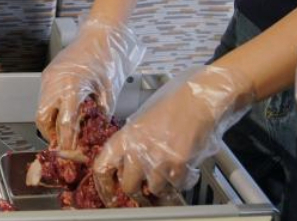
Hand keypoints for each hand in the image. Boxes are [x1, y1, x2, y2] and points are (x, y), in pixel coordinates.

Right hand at [36, 19, 143, 149]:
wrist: (101, 34)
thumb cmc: (108, 59)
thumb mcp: (109, 92)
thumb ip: (99, 116)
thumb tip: (93, 137)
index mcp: (72, 86)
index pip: (65, 123)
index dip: (67, 142)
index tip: (71, 153)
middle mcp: (54, 81)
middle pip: (43, 118)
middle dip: (51, 134)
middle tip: (63, 144)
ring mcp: (48, 77)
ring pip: (41, 108)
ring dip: (51, 122)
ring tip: (65, 130)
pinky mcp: (48, 74)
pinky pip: (45, 97)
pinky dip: (53, 108)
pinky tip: (65, 112)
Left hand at [94, 65, 252, 194]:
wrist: (195, 101)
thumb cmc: (170, 107)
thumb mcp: (139, 123)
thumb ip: (129, 145)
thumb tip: (124, 166)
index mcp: (123, 138)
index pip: (101, 168)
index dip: (105, 186)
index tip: (110, 195)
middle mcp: (136, 151)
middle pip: (128, 187)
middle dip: (137, 190)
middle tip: (145, 187)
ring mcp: (157, 160)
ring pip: (154, 190)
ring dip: (161, 185)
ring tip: (168, 169)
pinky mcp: (178, 166)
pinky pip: (176, 186)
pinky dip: (180, 181)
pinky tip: (182, 166)